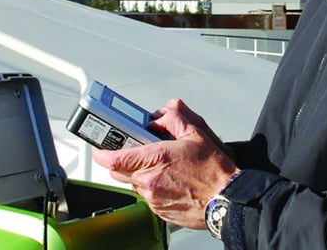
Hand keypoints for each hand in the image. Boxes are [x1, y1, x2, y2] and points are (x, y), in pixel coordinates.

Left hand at [92, 99, 238, 229]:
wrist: (227, 201)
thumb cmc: (214, 173)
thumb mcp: (196, 134)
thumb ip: (174, 118)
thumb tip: (160, 116)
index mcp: (155, 160)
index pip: (113, 158)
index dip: (102, 151)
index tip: (100, 145)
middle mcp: (149, 182)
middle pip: (118, 171)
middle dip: (121, 160)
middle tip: (134, 150)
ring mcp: (153, 199)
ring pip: (133, 184)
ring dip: (139, 173)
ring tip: (161, 166)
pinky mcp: (159, 211)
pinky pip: (146, 196)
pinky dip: (152, 187)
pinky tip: (170, 181)